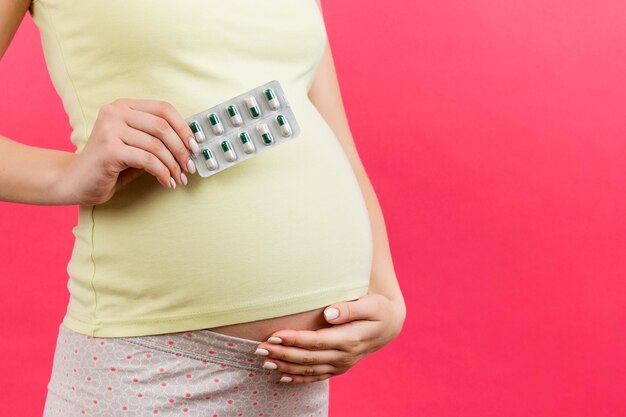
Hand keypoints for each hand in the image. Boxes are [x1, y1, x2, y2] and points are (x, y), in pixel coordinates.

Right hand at [57, 98, 199, 204]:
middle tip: (190, 167)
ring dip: (173, 165)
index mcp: (123, 106)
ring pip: (157, 146)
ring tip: (179, 178)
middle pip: (163, 127)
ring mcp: (110, 129)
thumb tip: (190, 144)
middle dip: (181, 150)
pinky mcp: (109, 149)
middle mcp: (115, 112)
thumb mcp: (136, 146)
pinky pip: (148, 161)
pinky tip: (167, 182)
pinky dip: (163, 173)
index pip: (163, 108)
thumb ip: (156, 140)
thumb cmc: (110, 165)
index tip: (195, 146)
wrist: (74, 181)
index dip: (184, 127)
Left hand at [253, 293, 405, 383]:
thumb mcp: (371, 304)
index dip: (295, 340)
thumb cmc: (378, 309)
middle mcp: (344, 356)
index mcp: (350, 340)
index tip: (275, 335)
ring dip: (285, 366)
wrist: (389, 326)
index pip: (317, 342)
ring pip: (308, 370)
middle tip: (260, 349)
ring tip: (264, 361)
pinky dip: (298, 379)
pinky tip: (281, 377)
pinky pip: (315, 377)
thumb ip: (349, 308)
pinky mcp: (338, 368)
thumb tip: (328, 313)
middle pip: (308, 358)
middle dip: (282, 354)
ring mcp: (341, 365)